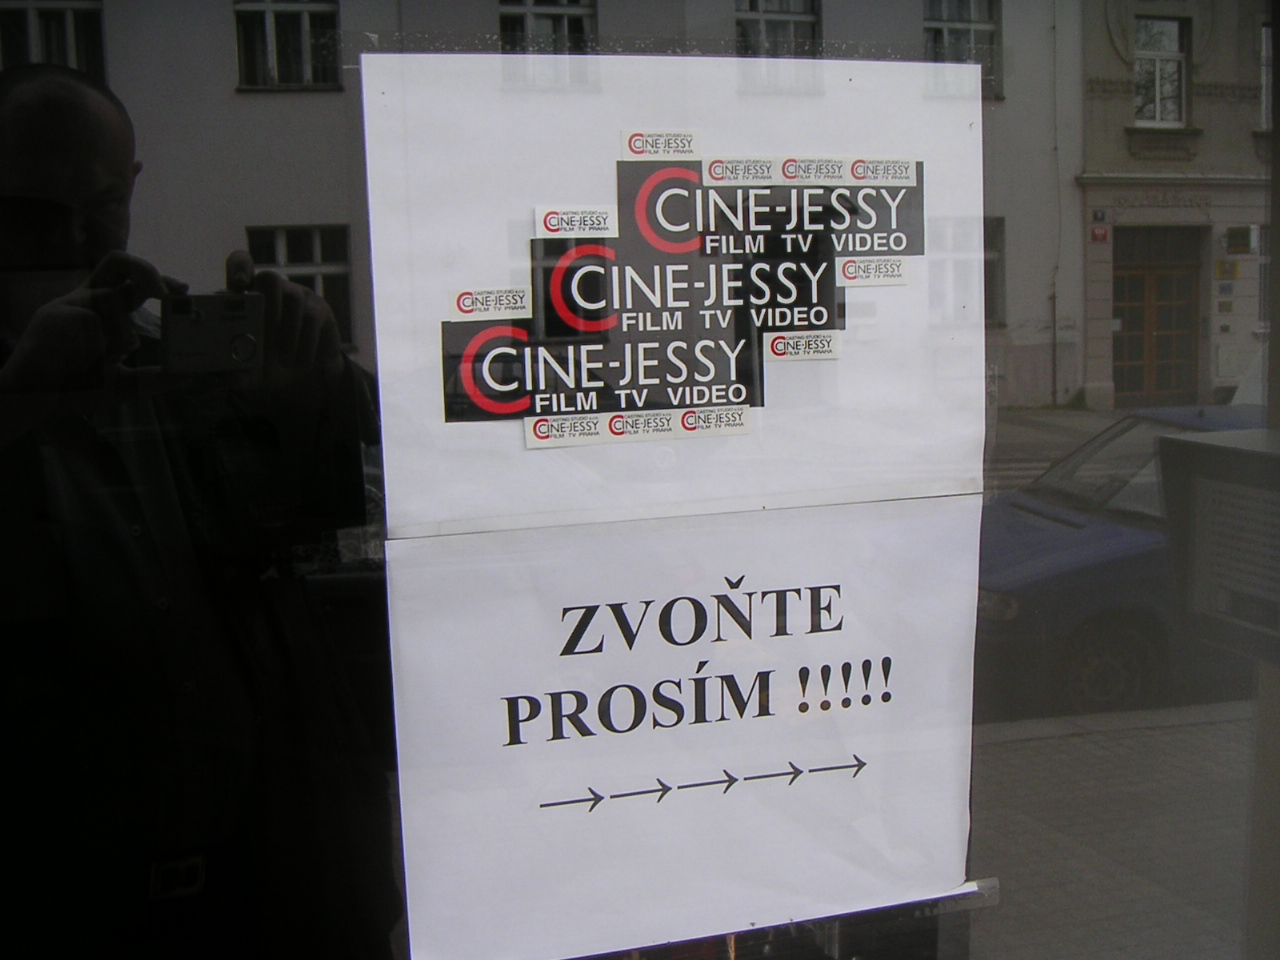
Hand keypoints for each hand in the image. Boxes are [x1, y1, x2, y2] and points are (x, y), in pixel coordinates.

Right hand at [1, 250, 184, 396]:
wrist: (33, 400)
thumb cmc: (73, 388)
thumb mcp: (123, 384)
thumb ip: (153, 379)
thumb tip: (188, 377)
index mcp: (100, 310)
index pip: (130, 280)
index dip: (157, 278)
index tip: (183, 289)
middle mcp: (86, 300)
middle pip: (118, 261)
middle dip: (148, 271)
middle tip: (169, 293)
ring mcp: (70, 304)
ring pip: (112, 300)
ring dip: (119, 333)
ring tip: (106, 357)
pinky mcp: (58, 312)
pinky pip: (96, 322)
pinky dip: (101, 345)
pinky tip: (85, 359)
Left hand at [224, 251, 344, 392]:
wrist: (309, 375)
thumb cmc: (273, 366)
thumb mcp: (252, 374)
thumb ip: (238, 375)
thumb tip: (227, 378)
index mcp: (249, 298)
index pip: (242, 264)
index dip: (240, 267)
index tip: (238, 284)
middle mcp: (274, 292)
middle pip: (270, 277)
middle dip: (266, 303)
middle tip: (263, 332)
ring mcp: (299, 297)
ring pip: (293, 298)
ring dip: (287, 332)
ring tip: (283, 361)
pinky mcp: (320, 309)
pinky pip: (312, 318)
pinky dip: (305, 344)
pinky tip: (299, 363)